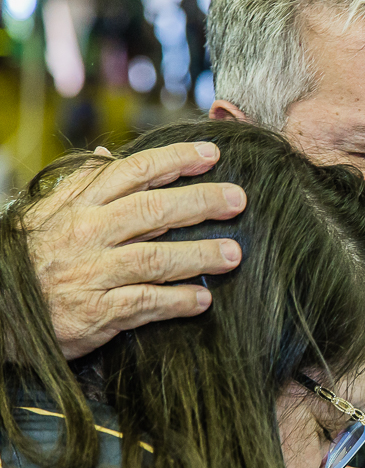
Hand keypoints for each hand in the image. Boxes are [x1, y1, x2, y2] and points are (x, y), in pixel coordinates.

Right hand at [24, 142, 246, 359]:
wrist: (0, 312)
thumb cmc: (32, 259)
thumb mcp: (47, 215)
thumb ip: (82, 186)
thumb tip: (106, 155)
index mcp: (78, 205)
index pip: (133, 172)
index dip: (175, 160)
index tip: (211, 154)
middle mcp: (86, 234)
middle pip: (153, 210)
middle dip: (201, 202)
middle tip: (238, 199)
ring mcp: (92, 273)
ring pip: (155, 258)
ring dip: (199, 255)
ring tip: (233, 254)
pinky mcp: (96, 312)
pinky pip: (145, 304)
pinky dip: (178, 301)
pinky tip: (204, 299)